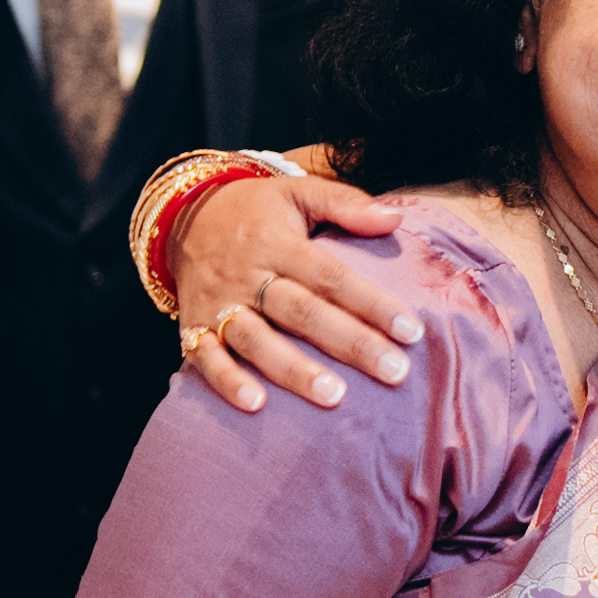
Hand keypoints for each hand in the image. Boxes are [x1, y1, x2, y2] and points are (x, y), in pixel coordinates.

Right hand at [169, 156, 419, 411]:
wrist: (184, 214)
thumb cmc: (257, 210)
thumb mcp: (298, 191)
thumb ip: (346, 204)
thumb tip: (396, 218)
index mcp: (278, 241)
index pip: (332, 276)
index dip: (372, 303)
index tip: (412, 331)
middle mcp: (247, 274)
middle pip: (302, 312)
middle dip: (350, 344)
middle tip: (394, 372)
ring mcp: (218, 303)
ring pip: (257, 340)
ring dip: (294, 370)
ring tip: (334, 397)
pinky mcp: (193, 325)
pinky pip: (205, 357)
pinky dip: (227, 381)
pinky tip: (256, 405)